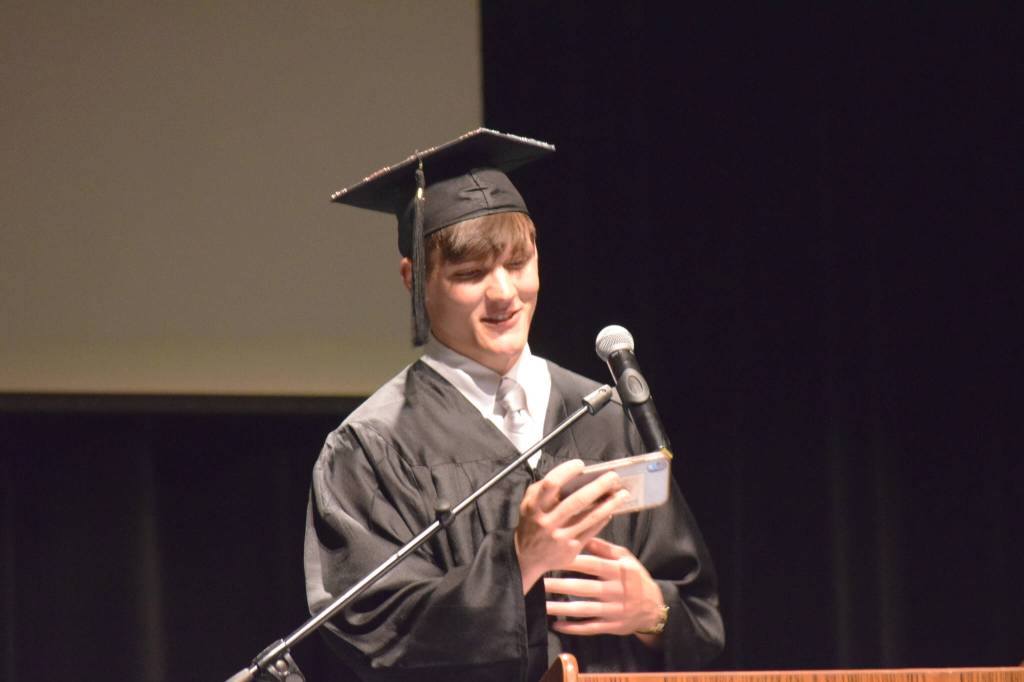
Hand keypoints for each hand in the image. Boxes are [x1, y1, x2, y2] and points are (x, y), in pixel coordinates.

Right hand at [515, 460, 629, 592]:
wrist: (526, 558)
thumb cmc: (531, 523)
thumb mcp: (528, 503)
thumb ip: (543, 488)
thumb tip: (570, 476)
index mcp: (534, 507)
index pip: (552, 484)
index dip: (567, 471)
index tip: (580, 464)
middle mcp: (547, 522)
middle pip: (577, 500)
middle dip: (599, 486)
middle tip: (613, 477)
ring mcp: (560, 537)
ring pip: (590, 517)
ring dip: (609, 504)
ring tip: (621, 493)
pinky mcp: (571, 548)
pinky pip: (592, 530)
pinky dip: (603, 519)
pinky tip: (611, 510)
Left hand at [544, 537, 665, 645]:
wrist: (655, 608)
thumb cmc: (635, 577)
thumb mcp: (626, 558)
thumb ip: (604, 547)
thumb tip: (582, 535)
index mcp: (619, 571)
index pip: (592, 564)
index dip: (571, 561)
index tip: (551, 557)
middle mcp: (616, 591)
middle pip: (583, 588)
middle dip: (559, 585)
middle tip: (538, 582)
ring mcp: (614, 611)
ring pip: (584, 610)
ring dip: (561, 608)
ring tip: (541, 605)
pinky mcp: (611, 626)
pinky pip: (590, 628)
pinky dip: (573, 628)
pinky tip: (556, 625)